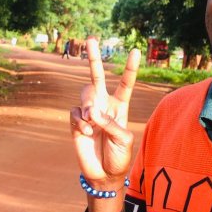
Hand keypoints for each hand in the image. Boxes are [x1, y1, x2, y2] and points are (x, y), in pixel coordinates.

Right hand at [70, 40, 140, 188]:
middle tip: (91, 38)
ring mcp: (88, 112)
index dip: (130, 68)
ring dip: (89, 107)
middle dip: (93, 57)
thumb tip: (92, 112)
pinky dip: (81, 123)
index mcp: (120, 106)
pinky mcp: (76, 122)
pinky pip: (75, 113)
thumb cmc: (119, 156)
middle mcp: (104, 105)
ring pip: (84, 94)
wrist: (104, 173)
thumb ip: (111, 124)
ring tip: (93, 123)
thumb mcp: (124, 140)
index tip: (136, 50)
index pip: (125, 83)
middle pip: (97, 76)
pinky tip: (87, 134)